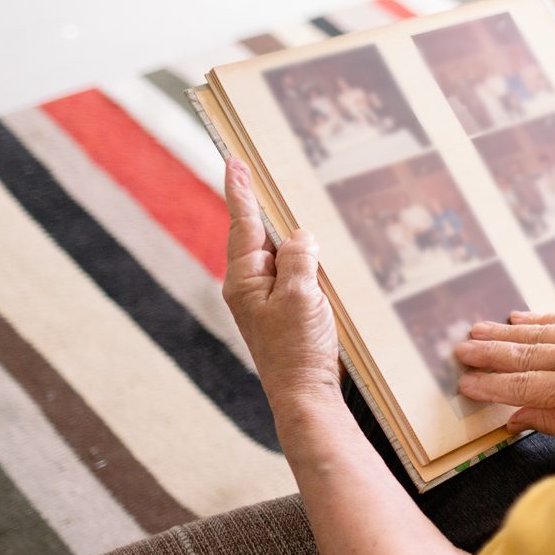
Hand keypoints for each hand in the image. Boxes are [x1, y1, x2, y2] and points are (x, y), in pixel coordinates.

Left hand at [222, 159, 342, 405]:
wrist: (304, 395)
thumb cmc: (299, 349)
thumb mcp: (302, 295)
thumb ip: (298, 257)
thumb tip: (298, 235)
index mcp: (244, 279)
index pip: (243, 223)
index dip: (240, 190)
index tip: (233, 159)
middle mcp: (249, 286)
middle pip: (261, 235)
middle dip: (269, 209)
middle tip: (269, 175)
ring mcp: (266, 300)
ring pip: (281, 255)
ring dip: (293, 239)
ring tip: (308, 218)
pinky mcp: (284, 311)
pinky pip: (293, 274)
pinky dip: (305, 262)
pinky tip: (322, 258)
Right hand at [453, 312, 554, 438]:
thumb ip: (552, 423)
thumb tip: (512, 419)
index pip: (521, 388)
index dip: (490, 386)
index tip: (466, 384)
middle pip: (523, 356)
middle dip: (488, 355)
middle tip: (459, 352)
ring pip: (538, 333)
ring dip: (504, 332)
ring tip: (476, 331)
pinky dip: (537, 319)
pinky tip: (515, 318)